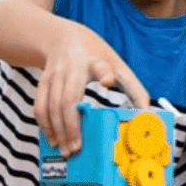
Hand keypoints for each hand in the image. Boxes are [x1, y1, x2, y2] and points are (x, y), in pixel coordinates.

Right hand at [35, 21, 149, 154]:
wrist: (64, 37)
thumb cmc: (96, 55)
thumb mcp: (119, 65)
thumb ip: (134, 88)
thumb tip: (146, 115)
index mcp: (95, 62)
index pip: (101, 67)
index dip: (105, 73)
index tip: (108, 80)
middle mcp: (72, 68)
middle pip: (68, 99)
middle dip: (71, 126)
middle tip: (76, 148)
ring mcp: (54, 74)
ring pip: (51, 106)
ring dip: (56, 130)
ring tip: (65, 149)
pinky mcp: (43, 81)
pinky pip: (40, 105)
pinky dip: (44, 124)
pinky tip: (52, 138)